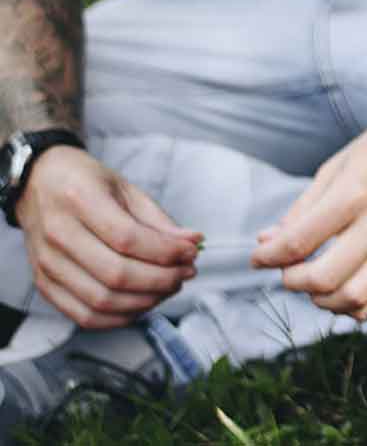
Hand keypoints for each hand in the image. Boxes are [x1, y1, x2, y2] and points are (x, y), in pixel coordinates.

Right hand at [15, 147, 199, 328]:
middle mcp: (58, 234)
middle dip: (162, 280)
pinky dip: (118, 318)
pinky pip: (83, 315)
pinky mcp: (43, 284)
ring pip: (101, 300)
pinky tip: (142, 303)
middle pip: (116, 274)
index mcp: (79, 200)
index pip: (128, 239)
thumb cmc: (85, 183)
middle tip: (185, 273)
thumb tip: (193, 243)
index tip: (191, 253)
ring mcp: (47, 263)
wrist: (39, 184)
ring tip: (169, 287)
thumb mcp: (126, 188)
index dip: (166, 252)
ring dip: (145, 301)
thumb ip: (158, 220)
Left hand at [249, 104, 366, 319]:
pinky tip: (349, 296)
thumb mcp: (337, 165)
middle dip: (294, 282)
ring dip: (324, 301)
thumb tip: (267, 245)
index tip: (259, 258)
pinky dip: (363, 309)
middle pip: (325, 277)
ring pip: (356, 296)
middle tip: (289, 272)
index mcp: (357, 192)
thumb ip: (302, 209)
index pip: (299, 241)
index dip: (268, 257)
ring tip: (317, 287)